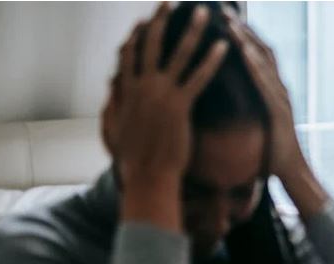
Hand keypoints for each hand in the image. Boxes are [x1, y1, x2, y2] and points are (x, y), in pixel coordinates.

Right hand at [103, 3, 227, 228]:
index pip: (129, 55)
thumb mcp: (114, 129)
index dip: (137, 36)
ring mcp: (160, 94)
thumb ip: (113, 106)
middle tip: (170, 1)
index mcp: (126, 91)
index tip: (144, 21)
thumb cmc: (132, 160)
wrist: (147, 176)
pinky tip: (224, 46)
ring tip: (204, 13)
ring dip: (192, 30)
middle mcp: (141, 86)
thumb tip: (110, 92)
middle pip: (151, 44)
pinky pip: (199, 77)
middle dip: (160, 20)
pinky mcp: (179, 106)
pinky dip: (211, 60)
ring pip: (178, 54)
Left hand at [224, 10, 328, 217]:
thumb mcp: (254, 125)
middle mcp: (278, 89)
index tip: (222, 17)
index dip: (241, 34)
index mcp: (271, 91)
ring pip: (263, 62)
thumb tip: (225, 102)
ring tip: (229, 22)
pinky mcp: (279, 111)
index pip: (256, 55)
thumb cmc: (271, 153)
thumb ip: (245, 109)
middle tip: (221, 8)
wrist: (292, 173)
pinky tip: (243, 52)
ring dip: (246, 40)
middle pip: (260, 50)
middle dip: (241, 28)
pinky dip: (255, 66)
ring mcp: (281, 99)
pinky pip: (266, 84)